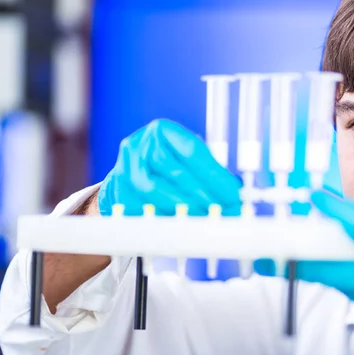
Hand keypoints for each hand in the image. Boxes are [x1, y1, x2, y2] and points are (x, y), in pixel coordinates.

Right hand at [98, 119, 241, 216]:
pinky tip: (180, 224)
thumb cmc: (167, 167)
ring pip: (152, 187)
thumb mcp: (187, 160)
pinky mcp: (115, 189)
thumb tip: (238, 194)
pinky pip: (138, 205)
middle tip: (222, 208)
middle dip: (200, 192)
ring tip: (204, 217)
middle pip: (172, 168)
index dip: (213, 173)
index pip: (191, 149)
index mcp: (161, 130)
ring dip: (182, 206)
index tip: (233, 192)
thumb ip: (210, 172)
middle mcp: (139, 144)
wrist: (128, 177)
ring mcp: (123, 167)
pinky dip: (161, 216)